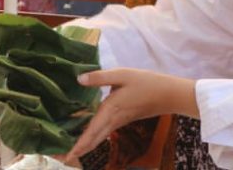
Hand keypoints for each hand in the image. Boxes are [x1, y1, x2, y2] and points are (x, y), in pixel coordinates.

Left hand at [64, 68, 197, 161]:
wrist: (169, 94)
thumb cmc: (146, 83)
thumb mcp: (122, 74)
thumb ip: (100, 77)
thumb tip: (78, 79)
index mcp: (110, 109)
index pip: (92, 131)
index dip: (80, 144)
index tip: (68, 156)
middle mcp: (113, 119)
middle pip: (93, 139)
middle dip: (78, 150)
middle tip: (63, 158)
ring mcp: (118, 122)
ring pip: (98, 138)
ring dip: (84, 146)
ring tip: (71, 152)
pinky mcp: (122, 120)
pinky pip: (104, 133)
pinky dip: (92, 139)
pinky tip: (86, 138)